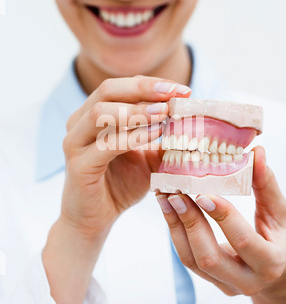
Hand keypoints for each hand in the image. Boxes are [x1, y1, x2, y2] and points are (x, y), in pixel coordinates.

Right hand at [60, 75, 190, 239]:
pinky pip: (105, 145)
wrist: (95, 219)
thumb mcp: (148, 156)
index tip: (183, 90)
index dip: (152, 84)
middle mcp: (79, 123)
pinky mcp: (77, 166)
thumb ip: (163, 137)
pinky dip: (132, 137)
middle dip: (144, 89)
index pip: (123, 87)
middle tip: (174, 94)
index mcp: (94, 114)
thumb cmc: (120, 184)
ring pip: (101, 113)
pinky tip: (155, 135)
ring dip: (136, 110)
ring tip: (164, 113)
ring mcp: (75, 143)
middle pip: (108, 90)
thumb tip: (192, 121)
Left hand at [156, 146, 285, 303]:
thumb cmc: (281, 236)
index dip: (223, 218)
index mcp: (270, 263)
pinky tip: (169, 209)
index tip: (203, 194)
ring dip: (177, 227)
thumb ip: (266, 184)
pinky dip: (176, 233)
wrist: (278, 269)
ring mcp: (226, 284)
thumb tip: (257, 152)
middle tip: (176, 194)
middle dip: (191, 224)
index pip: (243, 242)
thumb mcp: (279, 211)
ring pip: (193, 261)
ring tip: (166, 198)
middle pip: (210, 258)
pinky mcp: (211, 280)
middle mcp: (247, 281)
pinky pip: (188, 259)